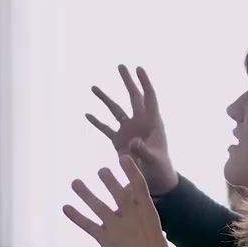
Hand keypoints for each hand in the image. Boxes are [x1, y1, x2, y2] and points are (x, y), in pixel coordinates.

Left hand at [63, 155, 169, 246]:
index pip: (139, 185)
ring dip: (85, 193)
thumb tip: (132, 195)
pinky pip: (88, 225)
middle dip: (108, 180)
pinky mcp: (105, 239)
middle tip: (101, 170)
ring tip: (75, 182)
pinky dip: (76, 216)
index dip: (131, 170)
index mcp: (146, 210)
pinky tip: (66, 207)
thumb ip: (140, 209)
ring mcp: (116, 226)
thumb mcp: (152, 225)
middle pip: (117, 193)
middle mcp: (130, 215)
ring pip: (98, 206)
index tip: (123, 157)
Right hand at [86, 65, 177, 195]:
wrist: (155, 180)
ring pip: (115, 110)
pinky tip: (87, 114)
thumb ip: (144, 150)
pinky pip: (106, 128)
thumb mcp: (154, 160)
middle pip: (133, 97)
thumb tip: (132, 142)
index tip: (138, 68)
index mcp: (153, 122)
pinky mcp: (119, 141)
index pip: (149, 97)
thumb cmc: (160, 168)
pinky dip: (97, 122)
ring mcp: (128, 130)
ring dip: (105, 99)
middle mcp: (140, 122)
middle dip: (127, 81)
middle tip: (121, 66)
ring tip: (93, 87)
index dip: (144, 82)